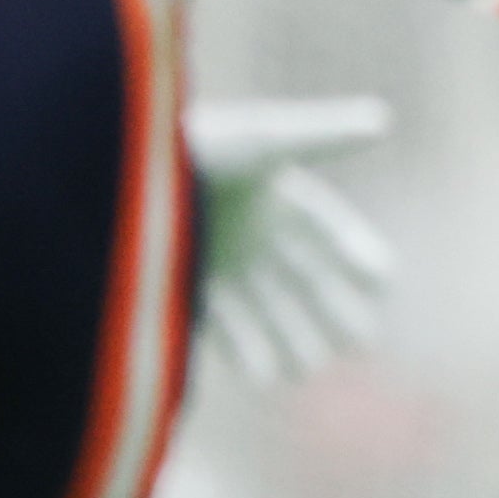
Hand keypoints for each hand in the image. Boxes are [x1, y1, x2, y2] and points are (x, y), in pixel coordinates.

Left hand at [186, 97, 395, 382]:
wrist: (115, 166)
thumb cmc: (193, 143)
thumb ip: (322, 135)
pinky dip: (243, 352)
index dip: (359, 256)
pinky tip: (262, 377)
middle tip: (363, 345)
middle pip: (308, 280)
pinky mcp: (188, 287)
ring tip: (310, 368)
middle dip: (336, 312)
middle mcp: (256, 233)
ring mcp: (224, 262)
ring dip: (291, 340)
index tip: (382, 280)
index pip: (332, 233)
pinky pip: (225, 328)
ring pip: (270, 311)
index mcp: (279, 196)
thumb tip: (384, 120)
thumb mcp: (262, 137)